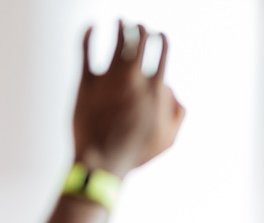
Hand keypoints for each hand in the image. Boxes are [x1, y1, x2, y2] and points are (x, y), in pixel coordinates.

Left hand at [73, 21, 184, 177]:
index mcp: (156, 90)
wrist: (103, 161)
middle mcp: (134, 79)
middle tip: (140, 26)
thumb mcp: (169, 138)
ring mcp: (109, 78)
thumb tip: (173, 92)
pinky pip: (85, 50)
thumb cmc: (137, 152)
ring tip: (121, 21)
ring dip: (121, 27)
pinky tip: (91, 26)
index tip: (159, 35)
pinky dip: (88, 35)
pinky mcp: (86, 82)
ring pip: (116, 40)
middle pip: (140, 41)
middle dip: (142, 30)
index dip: (162, 39)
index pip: (162, 52)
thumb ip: (178, 113)